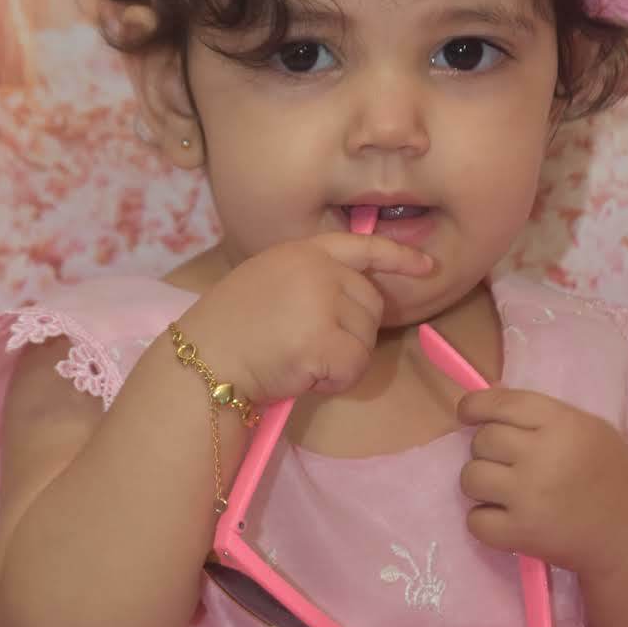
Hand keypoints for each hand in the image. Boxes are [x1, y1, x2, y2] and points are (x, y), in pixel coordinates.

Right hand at [186, 234, 433, 406]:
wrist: (201, 361)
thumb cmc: (230, 329)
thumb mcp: (267, 279)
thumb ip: (309, 276)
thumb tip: (357, 289)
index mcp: (301, 250)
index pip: (361, 245)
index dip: (397, 256)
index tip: (426, 266)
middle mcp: (316, 268)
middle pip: (371, 303)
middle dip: (351, 332)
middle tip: (308, 346)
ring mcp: (320, 302)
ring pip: (366, 337)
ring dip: (341, 358)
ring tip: (298, 358)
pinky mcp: (322, 340)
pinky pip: (354, 366)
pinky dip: (335, 381)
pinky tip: (303, 376)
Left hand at [457, 386, 627, 578]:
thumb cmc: (612, 475)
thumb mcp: (588, 428)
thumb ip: (541, 413)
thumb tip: (489, 397)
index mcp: (562, 423)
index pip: (501, 404)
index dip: (475, 405)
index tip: (467, 413)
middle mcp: (542, 455)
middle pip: (482, 440)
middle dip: (487, 450)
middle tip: (507, 463)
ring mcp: (529, 496)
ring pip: (470, 477)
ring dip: (480, 484)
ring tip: (503, 491)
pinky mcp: (522, 535)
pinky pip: (475, 521)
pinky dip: (483, 521)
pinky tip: (505, 519)